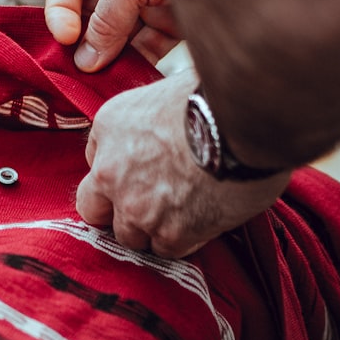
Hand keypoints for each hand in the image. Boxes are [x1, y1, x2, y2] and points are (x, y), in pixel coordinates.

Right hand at [45, 0, 180, 70]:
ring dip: (105, 57)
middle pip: (87, 13)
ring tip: (100, 78)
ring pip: (112, 34)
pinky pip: (140, 48)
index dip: (60, 11)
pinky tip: (124, 78)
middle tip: (79, 67)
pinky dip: (132, 64)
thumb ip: (105, 18)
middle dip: (83, 40)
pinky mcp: (167, 22)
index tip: (66, 39)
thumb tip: (84, 60)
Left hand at [76, 71, 291, 257]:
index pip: (94, 159)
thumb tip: (162, 123)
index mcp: (109, 126)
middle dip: (115, 210)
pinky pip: (166, 250)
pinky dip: (183, 240)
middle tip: (146, 204)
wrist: (244, 118)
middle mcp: (110, 170)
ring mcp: (136, 206)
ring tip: (181, 214)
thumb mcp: (166, 88)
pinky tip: (202, 222)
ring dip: (150, 229)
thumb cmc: (215, 94)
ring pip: (129, 236)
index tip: (139, 172)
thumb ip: (150, 117)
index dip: (117, 170)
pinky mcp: (170, 232)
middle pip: (94, 209)